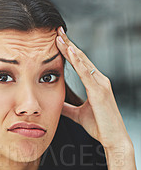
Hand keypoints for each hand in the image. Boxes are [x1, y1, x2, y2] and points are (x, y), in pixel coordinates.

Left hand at [56, 26, 131, 150]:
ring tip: (60, 37)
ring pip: (84, 62)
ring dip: (71, 48)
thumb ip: (68, 108)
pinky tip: (70, 51)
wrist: (113, 139)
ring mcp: (101, 84)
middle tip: (57, 30)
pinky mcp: (99, 92)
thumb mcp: (78, 115)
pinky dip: (78, 62)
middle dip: (69, 43)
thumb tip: (56, 103)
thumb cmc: (100, 127)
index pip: (80, 63)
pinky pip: (87, 73)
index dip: (69, 51)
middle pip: (81, 58)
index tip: (58, 40)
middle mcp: (99, 80)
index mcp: (95, 84)